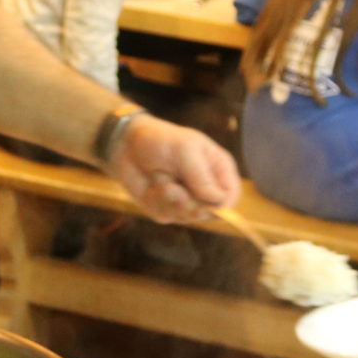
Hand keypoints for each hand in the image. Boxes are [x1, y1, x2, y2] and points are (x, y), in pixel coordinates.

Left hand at [108, 114, 238, 220]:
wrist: (127, 144)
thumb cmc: (161, 141)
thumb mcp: (185, 150)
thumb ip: (202, 177)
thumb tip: (219, 203)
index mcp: (218, 170)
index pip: (230, 197)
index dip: (219, 204)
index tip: (201, 198)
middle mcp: (206, 188)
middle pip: (209, 213)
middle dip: (188, 203)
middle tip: (172, 186)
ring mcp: (187, 200)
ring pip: (187, 216)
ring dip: (169, 198)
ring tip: (160, 176)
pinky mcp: (168, 209)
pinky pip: (167, 215)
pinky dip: (156, 201)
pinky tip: (151, 185)